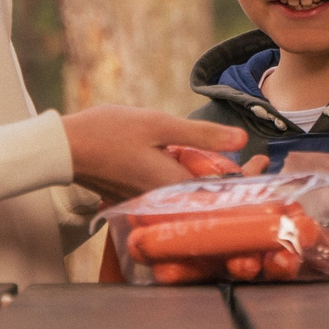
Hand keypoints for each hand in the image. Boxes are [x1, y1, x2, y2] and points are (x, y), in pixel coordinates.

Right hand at [61, 106, 247, 201]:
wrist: (65, 149)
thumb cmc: (108, 133)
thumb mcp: (158, 125)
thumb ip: (200, 135)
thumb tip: (241, 139)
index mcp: (173, 185)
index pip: (222, 192)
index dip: (248, 179)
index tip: (263, 162)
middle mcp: (164, 201)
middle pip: (210, 198)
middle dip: (237, 182)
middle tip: (257, 162)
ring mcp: (150, 203)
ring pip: (192, 198)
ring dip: (216, 183)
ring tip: (235, 164)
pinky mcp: (139, 199)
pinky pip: (174, 196)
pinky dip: (191, 184)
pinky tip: (197, 167)